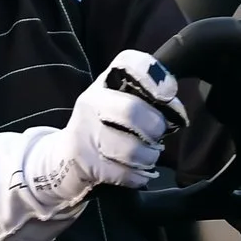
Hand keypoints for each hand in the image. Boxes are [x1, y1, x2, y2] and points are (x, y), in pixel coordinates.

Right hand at [45, 49, 178, 194]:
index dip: (153, 76)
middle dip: (155, 127)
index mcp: (106, 82)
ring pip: (130, 149)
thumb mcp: (120, 102)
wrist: (64, 156)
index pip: (128, 63)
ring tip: (147, 156)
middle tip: (157, 135)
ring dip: (148, 156)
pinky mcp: (85, 163)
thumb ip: (148, 99)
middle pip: (132, 111)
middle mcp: (91, 102)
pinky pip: (124, 174)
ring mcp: (85, 134)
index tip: (167, 94)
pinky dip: (137, 176)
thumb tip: (176, 113)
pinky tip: (136, 172)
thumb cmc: (105, 126)